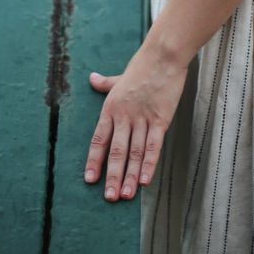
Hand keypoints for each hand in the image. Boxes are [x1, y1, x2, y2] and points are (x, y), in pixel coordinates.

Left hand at [84, 43, 188, 200]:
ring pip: (134, 152)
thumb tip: (91, 79)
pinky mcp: (161, 119)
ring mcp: (142, 118)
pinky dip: (149, 163)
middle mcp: (124, 115)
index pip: (99, 139)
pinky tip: (146, 180)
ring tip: (126, 195)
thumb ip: (105, 83)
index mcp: (111, 107)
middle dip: (113, 176)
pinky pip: (153, 145)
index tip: (90, 180)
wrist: (163, 56)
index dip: (94, 161)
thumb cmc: (141, 66)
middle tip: (109, 197)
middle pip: (117, 151)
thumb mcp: (119, 77)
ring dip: (131, 175)